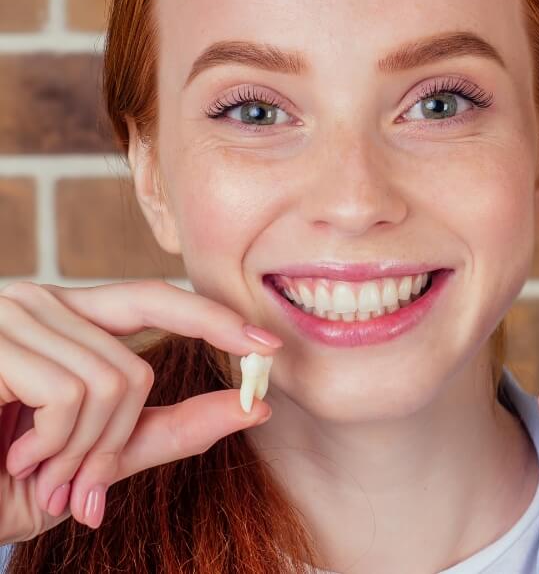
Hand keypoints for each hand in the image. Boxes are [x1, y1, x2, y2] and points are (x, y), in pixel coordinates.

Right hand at [0, 279, 281, 542]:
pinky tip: (11, 453)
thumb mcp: (95, 457)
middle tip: (74, 483)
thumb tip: (253, 406)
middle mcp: (42, 302)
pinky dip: (54, 445)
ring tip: (31, 467)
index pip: (155, 299)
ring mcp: (15, 314)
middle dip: (114, 440)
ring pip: (114, 383)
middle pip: (137, 364)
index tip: (267, 345)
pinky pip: (73, 395)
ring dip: (80, 452)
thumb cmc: (1, 476)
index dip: (212, 318)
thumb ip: (169, 428)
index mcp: (68, 318)